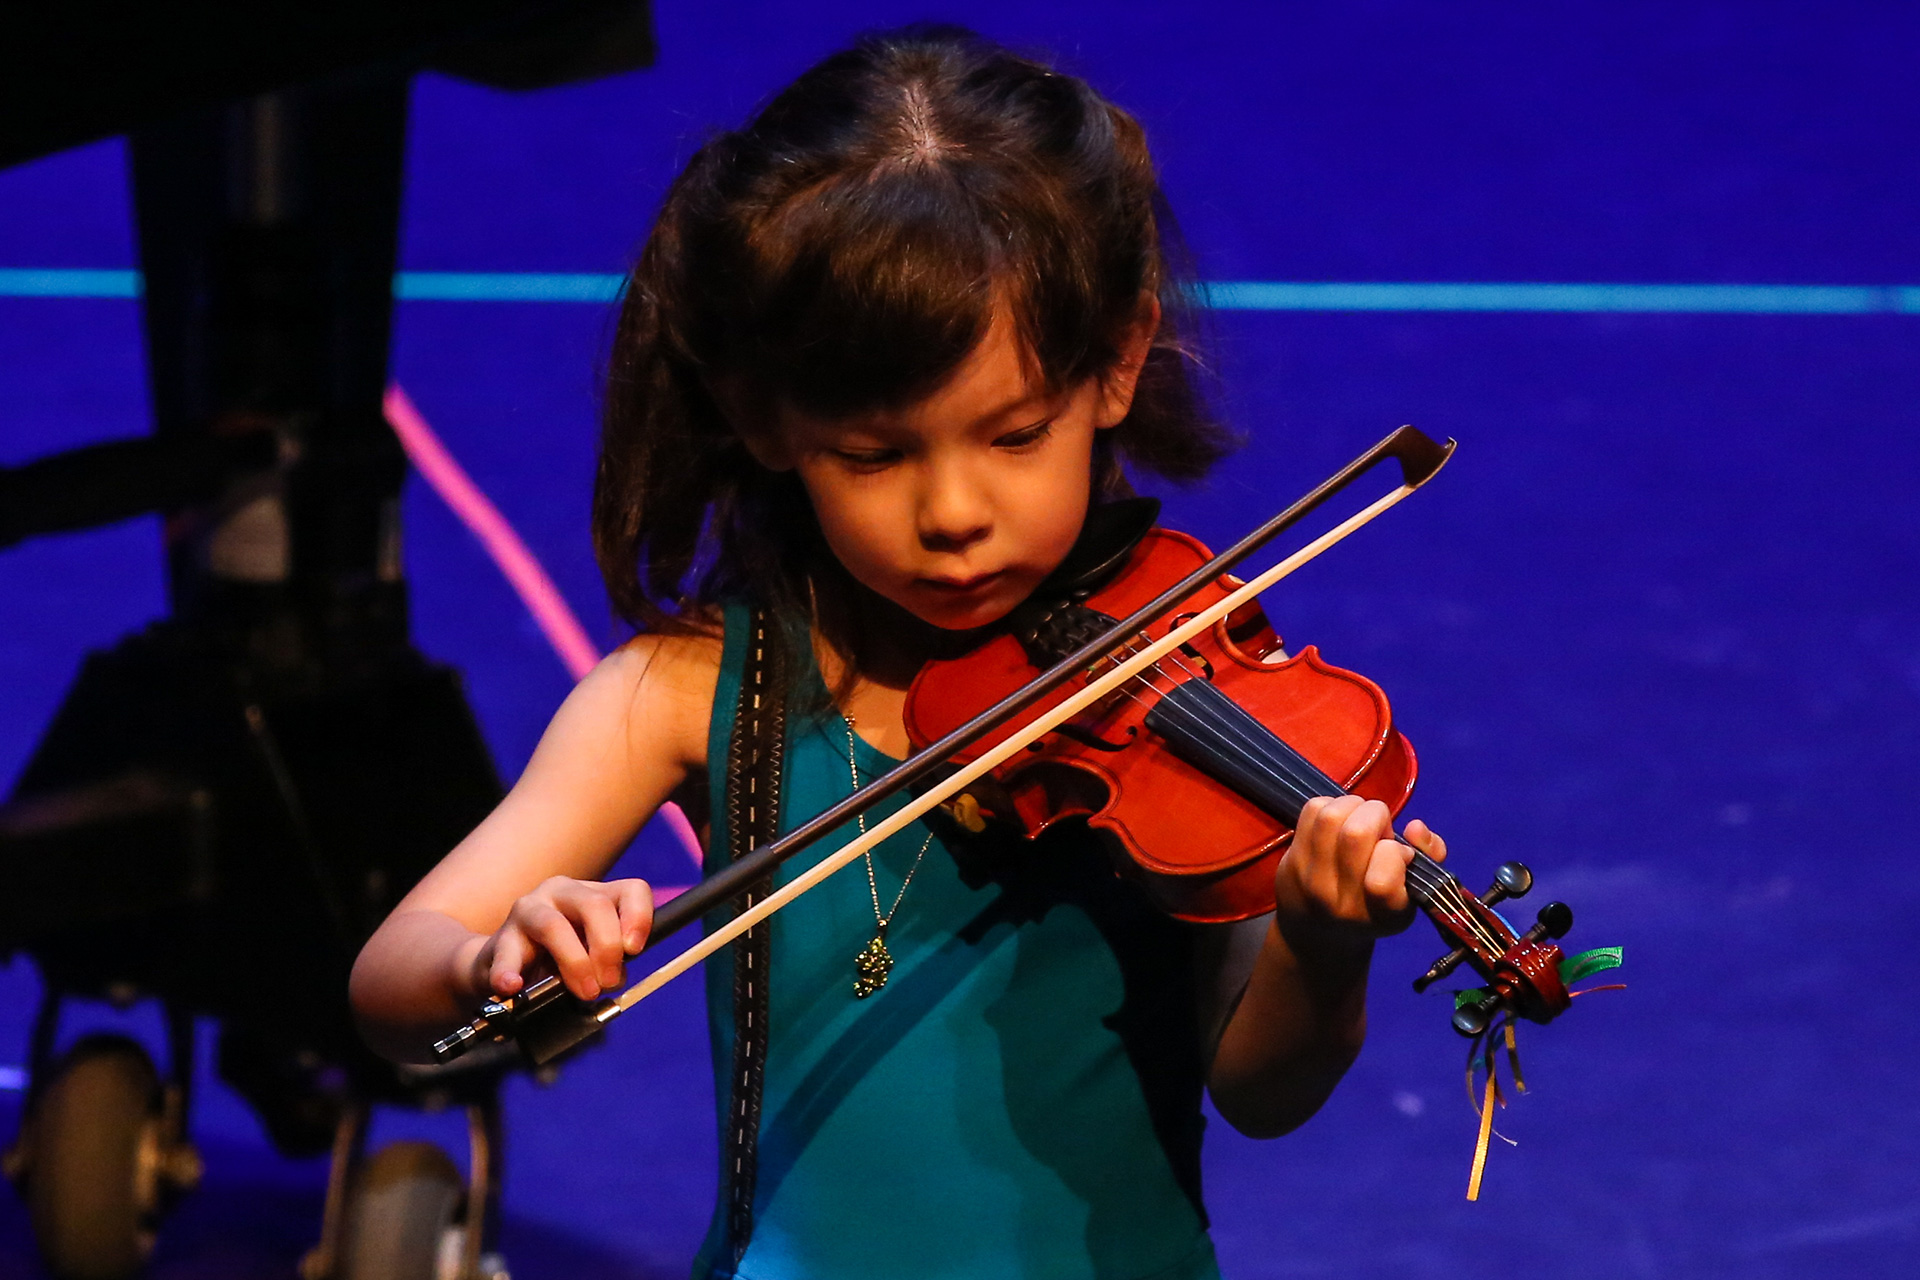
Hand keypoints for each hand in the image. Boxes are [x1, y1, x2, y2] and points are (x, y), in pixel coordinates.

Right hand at [471, 876, 653, 1000]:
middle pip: (595, 906)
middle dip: (607, 948)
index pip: (630, 890)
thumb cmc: (559, 958)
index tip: (635, 951)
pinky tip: (512, 985)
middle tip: (607, 983)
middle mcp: (562, 891)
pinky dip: (509, 972)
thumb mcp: (593, 955)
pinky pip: (506, 955)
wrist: (506, 967)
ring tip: (583, 992)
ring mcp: (529, 910)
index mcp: (593, 893)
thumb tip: (615, 977)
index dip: (639, 918)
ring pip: (554, 926)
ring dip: (574, 963)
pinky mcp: (501, 938)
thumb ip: (611, 962)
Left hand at [1274, 796, 1445, 958]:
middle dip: (1377, 815)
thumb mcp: (1411, 894)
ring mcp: (1310, 881)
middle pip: (1355, 834)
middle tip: (1380, 828)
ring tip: (1360, 819)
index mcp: (1381, 916)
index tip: (1399, 854)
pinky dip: (1332, 804)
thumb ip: (1430, 858)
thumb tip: (1416, 827)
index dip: (1396, 852)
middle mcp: (1341, 903)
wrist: (1318, 932)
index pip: (1383, 878)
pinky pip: (1313, 811)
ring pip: (1331, 817)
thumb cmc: (1375, 907)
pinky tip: (1340, 821)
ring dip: (1353, 805)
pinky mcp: (1291, 860)